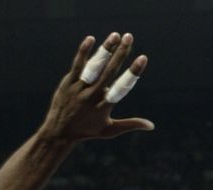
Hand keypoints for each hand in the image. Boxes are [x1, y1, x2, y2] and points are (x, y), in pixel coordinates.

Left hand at [38, 32, 152, 142]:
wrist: (60, 131)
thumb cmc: (88, 131)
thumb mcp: (110, 130)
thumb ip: (131, 124)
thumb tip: (151, 125)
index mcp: (104, 107)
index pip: (122, 87)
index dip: (133, 72)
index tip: (142, 58)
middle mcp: (92, 96)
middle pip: (109, 72)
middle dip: (120, 54)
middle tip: (130, 37)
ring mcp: (80, 88)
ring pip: (94, 66)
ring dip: (105, 50)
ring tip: (115, 35)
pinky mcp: (69, 82)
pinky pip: (78, 65)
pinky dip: (84, 52)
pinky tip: (91, 38)